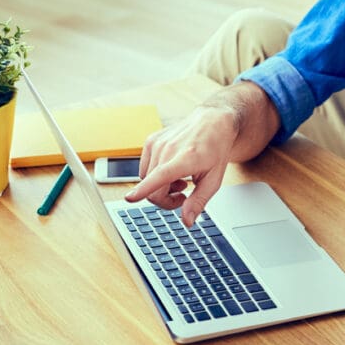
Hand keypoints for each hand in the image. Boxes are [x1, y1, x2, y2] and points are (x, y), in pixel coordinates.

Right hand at [124, 104, 237, 226]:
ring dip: (160, 187)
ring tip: (181, 181)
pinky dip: (155, 176)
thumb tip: (186, 221)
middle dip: (165, 200)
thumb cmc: (215, 149)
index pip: (160, 176)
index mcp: (185, 158)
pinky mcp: (150, 141)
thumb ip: (198, 202)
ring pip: (146, 180)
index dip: (143, 190)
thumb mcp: (214, 180)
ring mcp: (156, 144)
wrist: (212, 122)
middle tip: (183, 197)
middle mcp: (167, 149)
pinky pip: (144, 169)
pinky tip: (172, 171)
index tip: (130, 198)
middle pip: (152, 189)